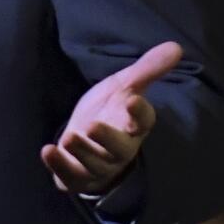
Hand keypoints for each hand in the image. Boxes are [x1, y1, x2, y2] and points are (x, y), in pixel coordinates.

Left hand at [41, 41, 181, 195]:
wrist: (86, 141)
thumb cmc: (109, 111)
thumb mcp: (124, 86)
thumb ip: (147, 69)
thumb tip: (176, 46)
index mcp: (133, 125)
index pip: (143, 121)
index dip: (139, 113)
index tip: (131, 100)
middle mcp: (119, 149)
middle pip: (119, 150)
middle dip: (107, 140)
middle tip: (92, 126)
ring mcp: (98, 165)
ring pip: (95, 165)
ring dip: (81, 152)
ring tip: (69, 137)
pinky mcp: (77, 176)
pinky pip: (70, 177)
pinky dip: (59, 166)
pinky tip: (48, 150)